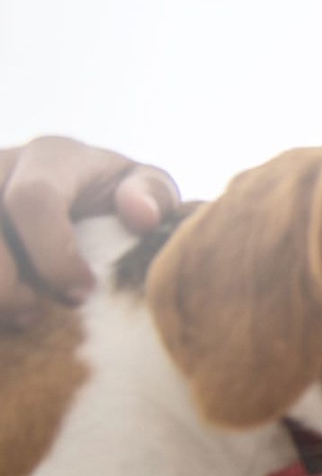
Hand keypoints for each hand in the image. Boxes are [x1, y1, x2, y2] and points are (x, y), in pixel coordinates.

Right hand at [0, 136, 178, 326]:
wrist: (86, 207)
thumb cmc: (120, 202)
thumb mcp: (147, 191)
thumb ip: (152, 195)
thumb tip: (140, 215)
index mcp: (52, 156)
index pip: (32, 200)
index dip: (53, 254)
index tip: (80, 294)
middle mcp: (0, 165)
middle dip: (5, 283)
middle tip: (34, 317)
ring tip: (15, 319)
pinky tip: (2, 319)